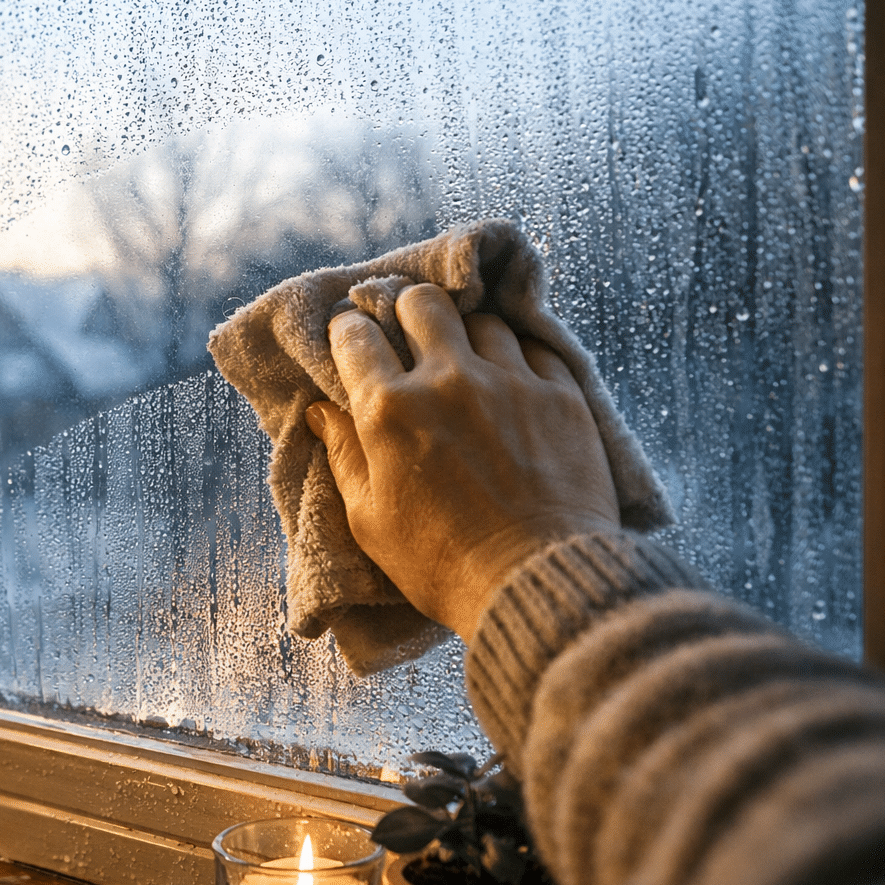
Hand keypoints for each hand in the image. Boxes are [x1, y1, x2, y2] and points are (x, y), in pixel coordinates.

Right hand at [306, 284, 620, 640]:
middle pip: (421, 301)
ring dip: (467, 335)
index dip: (348, 331)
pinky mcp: (561, 394)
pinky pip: (534, 346)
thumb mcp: (370, 519)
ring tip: (466, 364)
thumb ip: (345, 455)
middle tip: (409, 337)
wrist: (537, 582)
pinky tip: (511, 381)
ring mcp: (510, 381)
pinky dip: (518, 357)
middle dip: (407, 311)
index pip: (355, 335)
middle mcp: (448, 379)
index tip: (352, 339)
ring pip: (482, 319)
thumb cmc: (441, 563)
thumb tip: (322, 411)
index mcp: (389, 410)